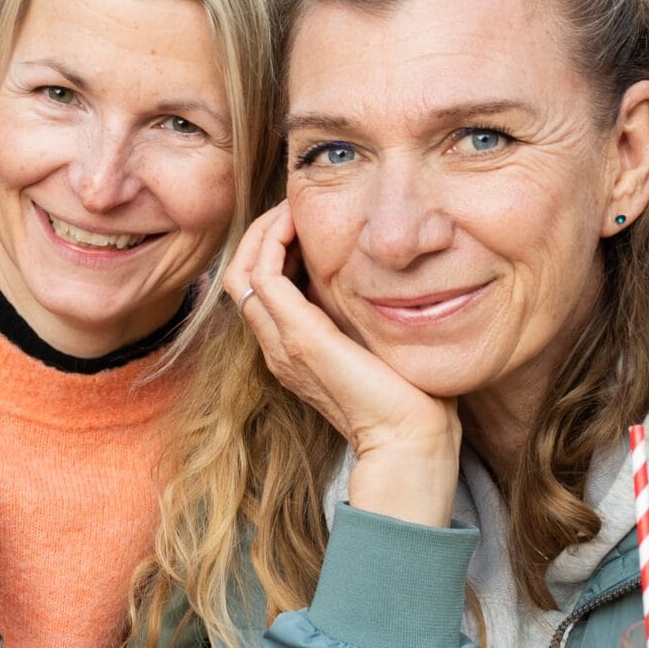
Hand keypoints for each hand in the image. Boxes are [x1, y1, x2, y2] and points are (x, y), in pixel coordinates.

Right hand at [225, 202, 461, 525]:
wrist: (409, 440)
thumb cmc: (408, 399)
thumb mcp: (377, 345)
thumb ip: (363, 316)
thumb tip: (380, 280)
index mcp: (292, 350)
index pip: (258, 288)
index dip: (270, 248)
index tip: (302, 222)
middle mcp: (277, 347)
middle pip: (239, 275)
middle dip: (261, 233)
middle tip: (292, 207)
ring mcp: (282, 344)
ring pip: (242, 271)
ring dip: (262, 232)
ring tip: (291, 209)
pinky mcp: (299, 338)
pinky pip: (263, 276)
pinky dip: (272, 243)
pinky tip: (298, 225)